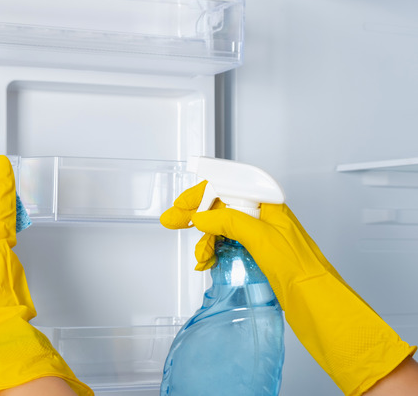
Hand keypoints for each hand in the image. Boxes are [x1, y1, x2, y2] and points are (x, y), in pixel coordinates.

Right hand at [161, 181, 415, 395]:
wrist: (318, 304)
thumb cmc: (301, 271)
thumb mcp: (261, 238)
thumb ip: (229, 222)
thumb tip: (203, 217)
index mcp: (270, 205)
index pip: (229, 187)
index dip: (202, 194)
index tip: (182, 206)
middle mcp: (266, 217)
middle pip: (223, 206)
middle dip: (197, 215)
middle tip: (173, 222)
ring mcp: (262, 236)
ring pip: (223, 227)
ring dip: (207, 239)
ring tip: (201, 257)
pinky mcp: (260, 255)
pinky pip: (230, 244)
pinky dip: (216, 250)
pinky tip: (210, 260)